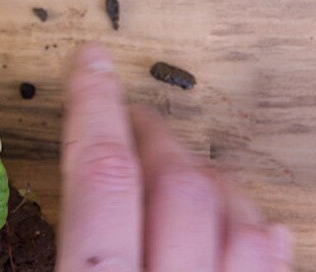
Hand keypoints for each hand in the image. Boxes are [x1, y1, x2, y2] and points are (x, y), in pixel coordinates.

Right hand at [58, 44, 293, 271]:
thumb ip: (54, 257)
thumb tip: (68, 192)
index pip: (103, 177)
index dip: (95, 107)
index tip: (91, 62)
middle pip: (178, 187)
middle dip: (154, 136)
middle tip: (131, 118)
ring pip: (241, 225)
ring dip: (210, 182)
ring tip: (181, 169)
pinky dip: (261, 237)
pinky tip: (253, 226)